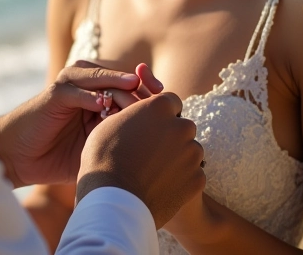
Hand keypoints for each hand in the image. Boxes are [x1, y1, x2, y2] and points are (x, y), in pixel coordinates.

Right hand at [0, 60, 162, 187]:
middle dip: (140, 89)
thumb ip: (120, 141)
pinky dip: (90, 95)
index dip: (150, 97)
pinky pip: (76, 88)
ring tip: (136, 93)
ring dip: (118, 85)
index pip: (132, 88)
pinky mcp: (54, 92)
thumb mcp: (96, 149)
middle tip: (157, 102)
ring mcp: (70, 86)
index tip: (169, 110)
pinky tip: (102, 106)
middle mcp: (88, 86)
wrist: (20, 156)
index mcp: (101, 97)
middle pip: (121, 79)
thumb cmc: (58, 156)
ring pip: (101, 78)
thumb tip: (161, 154)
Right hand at [76, 93, 205, 228]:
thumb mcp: (112, 123)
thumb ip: (135, 115)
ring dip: (179, 156)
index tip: (152, 125)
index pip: (172, 101)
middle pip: (184, 126)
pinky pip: (194, 173)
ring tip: (156, 171)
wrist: (114, 201)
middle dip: (173, 135)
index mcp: (159, 107)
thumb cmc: (105, 158)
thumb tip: (140, 116)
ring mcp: (192, 154)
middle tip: (153, 150)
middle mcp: (181, 127)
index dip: (162, 113)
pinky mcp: (197, 179)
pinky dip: (182, 178)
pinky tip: (162, 185)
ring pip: (191, 150)